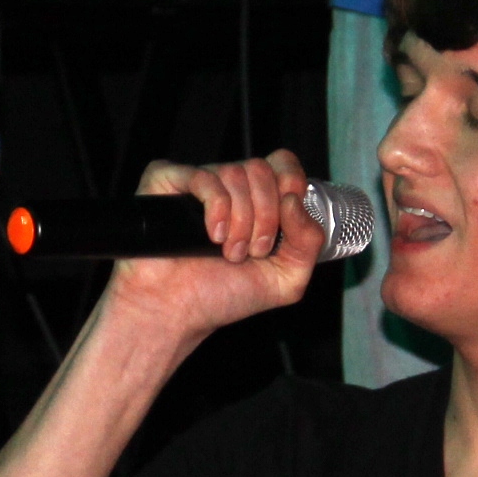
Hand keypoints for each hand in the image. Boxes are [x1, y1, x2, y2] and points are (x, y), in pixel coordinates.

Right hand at [99, 151, 324, 352]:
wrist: (175, 312)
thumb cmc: (221, 296)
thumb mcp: (286, 279)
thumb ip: (309, 242)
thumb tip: (294, 199)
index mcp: (258, 200)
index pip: (283, 163)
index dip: (290, 185)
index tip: (285, 221)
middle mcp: (229, 187)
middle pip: (262, 169)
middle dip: (266, 216)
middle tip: (253, 251)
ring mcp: (198, 181)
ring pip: (236, 173)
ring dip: (241, 221)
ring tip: (229, 252)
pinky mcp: (168, 181)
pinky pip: (203, 177)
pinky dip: (217, 209)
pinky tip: (212, 237)